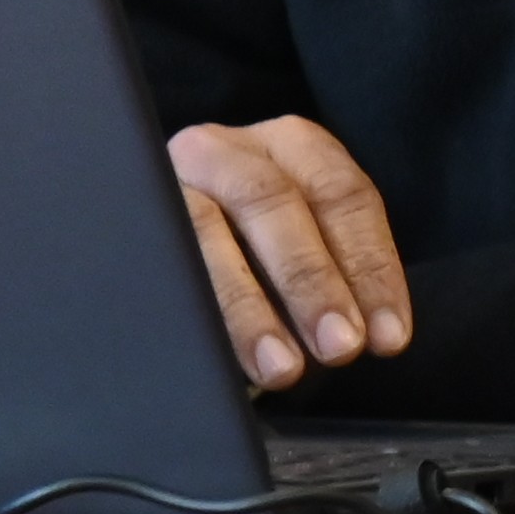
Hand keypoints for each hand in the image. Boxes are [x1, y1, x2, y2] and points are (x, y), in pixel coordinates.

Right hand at [168, 116, 416, 391]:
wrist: (156, 237)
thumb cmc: (244, 251)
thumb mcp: (294, 244)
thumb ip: (330, 272)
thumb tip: (369, 337)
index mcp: (289, 146)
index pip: (343, 195)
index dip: (371, 268)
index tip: (389, 337)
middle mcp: (226, 149)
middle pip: (275, 202)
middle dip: (313, 281)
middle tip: (340, 347)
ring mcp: (168, 178)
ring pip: (206, 230)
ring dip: (249, 306)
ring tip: (282, 368)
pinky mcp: (126, 216)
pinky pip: (158, 261)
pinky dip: (190, 311)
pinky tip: (212, 352)